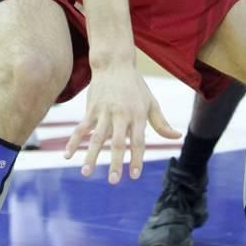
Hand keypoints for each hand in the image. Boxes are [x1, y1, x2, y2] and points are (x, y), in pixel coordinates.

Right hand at [64, 65, 180, 183]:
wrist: (114, 64)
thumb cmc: (136, 86)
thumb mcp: (151, 102)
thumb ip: (161, 123)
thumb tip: (177, 137)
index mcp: (138, 115)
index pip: (138, 141)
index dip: (137, 159)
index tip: (134, 176)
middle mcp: (121, 114)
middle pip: (118, 142)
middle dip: (115, 162)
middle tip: (113, 181)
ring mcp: (104, 112)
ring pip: (97, 137)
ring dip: (91, 156)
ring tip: (86, 173)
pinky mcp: (91, 109)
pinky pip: (81, 128)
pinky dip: (74, 142)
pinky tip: (68, 155)